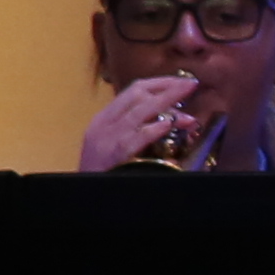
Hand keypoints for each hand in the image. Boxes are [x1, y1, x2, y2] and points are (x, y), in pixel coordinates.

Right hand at [81, 76, 199, 173]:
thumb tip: (166, 118)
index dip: (159, 83)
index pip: (132, 91)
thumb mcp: (109, 143)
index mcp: (103, 119)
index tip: (180, 81)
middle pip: (137, 95)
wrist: (84, 192)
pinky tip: (169, 125)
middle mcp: (104, 123)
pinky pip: (138, 136)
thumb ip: (131, 128)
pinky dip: (155, 128)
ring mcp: (109, 137)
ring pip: (140, 112)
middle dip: (168, 88)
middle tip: (191, 84)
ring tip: (189, 104)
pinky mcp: (116, 154)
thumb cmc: (101, 170)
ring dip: (168, 104)